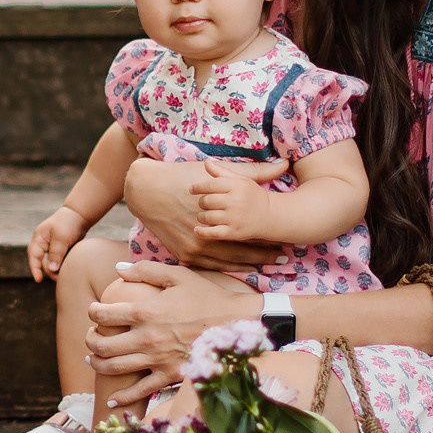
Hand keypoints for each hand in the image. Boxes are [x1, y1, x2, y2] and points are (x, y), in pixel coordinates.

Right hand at [28, 205, 89, 281]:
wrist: (80, 215)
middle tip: (60, 278)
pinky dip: (62, 265)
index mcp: (39, 239)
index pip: (33, 256)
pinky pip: (59, 261)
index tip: (38, 280)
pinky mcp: (60, 250)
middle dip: (50, 271)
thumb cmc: (68, 223)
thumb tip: (51, 270)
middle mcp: (43, 244)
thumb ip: (56, 253)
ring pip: (52, 263)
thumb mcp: (61, 238)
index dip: (34, 269)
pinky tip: (68, 267)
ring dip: (57, 269)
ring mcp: (51, 247)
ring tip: (65, 273)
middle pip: (43, 262)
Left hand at [86, 261, 258, 403]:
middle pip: (101, 344)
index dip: (92, 312)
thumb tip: (118, 268)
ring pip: (113, 368)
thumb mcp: (178, 275)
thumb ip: (146, 269)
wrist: (237, 323)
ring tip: (93, 360)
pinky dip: (123, 398)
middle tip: (91, 336)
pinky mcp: (169, 376)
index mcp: (145, 311)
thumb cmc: (207, 296)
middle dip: (90, 340)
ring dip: (97, 364)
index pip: (102, 314)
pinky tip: (113, 401)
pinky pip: (140, 391)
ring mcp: (156, 359)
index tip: (94, 311)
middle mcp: (146, 338)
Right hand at [123, 156, 290, 273]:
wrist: (146, 191)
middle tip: (283, 259)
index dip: (269, 237)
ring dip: (248, 264)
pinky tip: (240, 269)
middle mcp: (207, 237)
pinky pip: (211, 266)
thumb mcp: (216, 173)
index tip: (286, 240)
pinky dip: (227, 268)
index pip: (250, 232)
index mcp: (218, 216)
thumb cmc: (182, 177)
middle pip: (243, 251)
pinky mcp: (184, 254)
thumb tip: (283, 164)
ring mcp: (194, 248)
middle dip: (264, 255)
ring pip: (228, 262)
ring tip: (266, 267)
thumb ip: (252, 171)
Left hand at [191, 166, 274, 241]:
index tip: (192, 189)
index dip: (198, 187)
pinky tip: (197, 230)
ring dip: (202, 216)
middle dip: (202, 202)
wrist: (269, 215)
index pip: (210, 185)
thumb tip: (206, 162)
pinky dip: (202, 232)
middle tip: (204, 203)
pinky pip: (212, 233)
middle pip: (207, 201)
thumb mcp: (240, 180)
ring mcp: (235, 218)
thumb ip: (221, 172)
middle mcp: (235, 201)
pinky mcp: (234, 232)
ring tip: (205, 215)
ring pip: (207, 217)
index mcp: (236, 186)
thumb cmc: (251, 195)